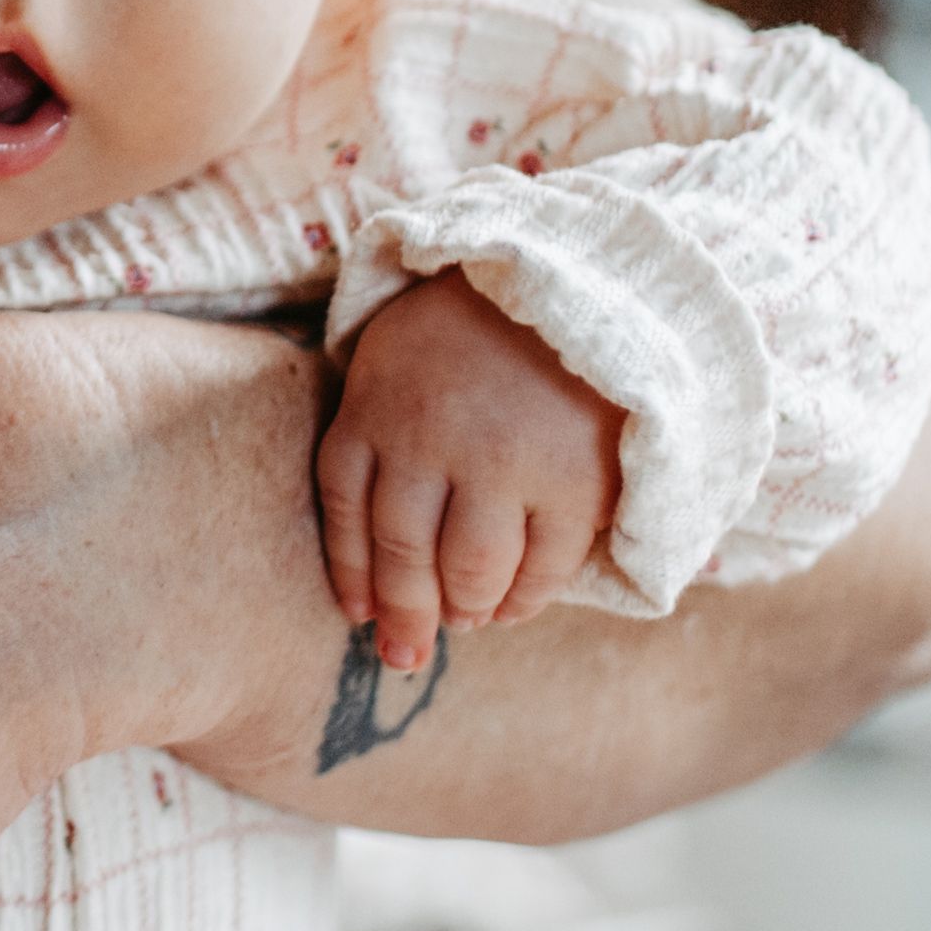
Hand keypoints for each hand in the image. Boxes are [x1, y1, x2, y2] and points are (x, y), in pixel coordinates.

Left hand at [313, 275, 626, 671]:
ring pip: (470, 573)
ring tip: (463, 620)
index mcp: (377, 406)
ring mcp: (505, 465)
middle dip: (402, 616)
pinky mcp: (574, 484)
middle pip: (403, 554)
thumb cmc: (479, 322)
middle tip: (402, 655)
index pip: (344, 508)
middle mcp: (431, 441)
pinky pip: (541, 569)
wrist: (586, 275)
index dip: (351, 571)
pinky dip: (522, 601)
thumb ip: (377, 422)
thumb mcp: (398, 349)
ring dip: (463, 610)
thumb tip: (364, 529)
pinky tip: (510, 608)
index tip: (358, 614)